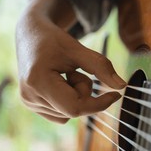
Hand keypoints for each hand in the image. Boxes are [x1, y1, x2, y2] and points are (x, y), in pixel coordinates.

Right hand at [15, 0, 125, 122]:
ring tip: (64, 74)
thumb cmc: (54, 40)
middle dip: (84, 92)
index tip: (115, 95)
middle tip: (75, 71)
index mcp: (38, 81)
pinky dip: (68, 101)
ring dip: (76, 95)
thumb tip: (122, 86)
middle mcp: (30, 97)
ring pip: (69, 114)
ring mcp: (29, 103)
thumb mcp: (79, 49)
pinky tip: (60, 83)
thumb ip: (101, 67)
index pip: (75, 107)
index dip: (98, 104)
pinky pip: (62, 114)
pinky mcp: (32, 105)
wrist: (30, 35)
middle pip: (74, 110)